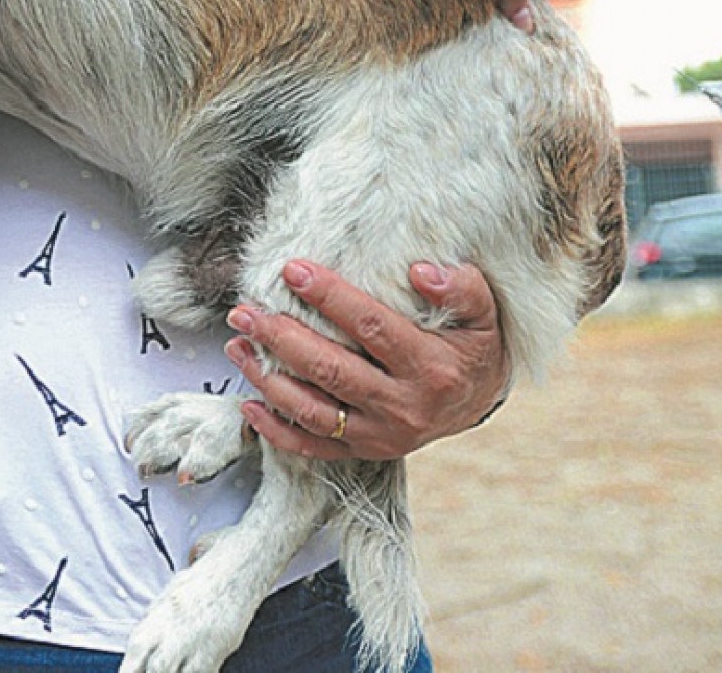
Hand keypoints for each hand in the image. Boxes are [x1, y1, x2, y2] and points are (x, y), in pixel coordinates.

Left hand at [224, 259, 510, 461]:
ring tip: (237, 347)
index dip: (330, 296)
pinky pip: (314, 448)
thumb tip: (420, 271)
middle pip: (331, 370)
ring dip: (269, 380)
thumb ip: (460, 288)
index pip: (371, 326)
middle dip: (282, 338)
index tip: (293, 269)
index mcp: (431, 367)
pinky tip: (249, 404)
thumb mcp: (484, 312)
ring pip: (314, 411)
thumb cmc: (474, 346)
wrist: (480, 401)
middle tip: (246, 311)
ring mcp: (382, 435)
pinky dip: (277, 431)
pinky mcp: (365, 452)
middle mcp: (404, 406)